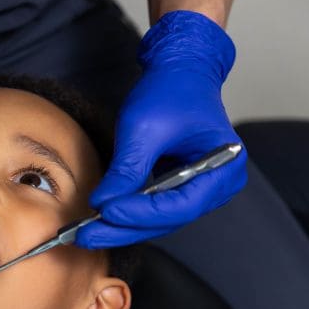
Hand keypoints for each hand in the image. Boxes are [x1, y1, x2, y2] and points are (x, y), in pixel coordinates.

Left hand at [77, 11, 247, 248]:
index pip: (181, 204)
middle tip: (85, 236)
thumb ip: (126, 169)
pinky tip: (99, 221)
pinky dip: (127, 216)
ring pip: (158, 221)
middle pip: (168, 220)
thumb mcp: (143, 129)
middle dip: (124, 228)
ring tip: (85, 233)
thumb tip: (102, 205)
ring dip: (122, 228)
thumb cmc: (171, 91)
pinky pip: (153, 211)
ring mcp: (200, 190)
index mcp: (224, 167)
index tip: (106, 212)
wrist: (180, 72)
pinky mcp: (181, 190)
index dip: (141, 212)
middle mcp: (218, 185)